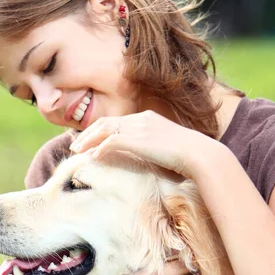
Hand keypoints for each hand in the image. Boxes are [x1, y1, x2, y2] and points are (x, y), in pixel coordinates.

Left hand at [69, 110, 206, 177]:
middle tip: (75, 144)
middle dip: (88, 133)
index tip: (90, 140)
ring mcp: (138, 128)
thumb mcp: (169, 147)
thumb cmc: (189, 155)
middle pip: (106, 122)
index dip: (100, 130)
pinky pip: (111, 142)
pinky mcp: (137, 139)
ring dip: (88, 140)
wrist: (199, 154)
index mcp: (148, 118)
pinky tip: (92, 157)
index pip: (117, 120)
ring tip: (76, 151)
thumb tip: (150, 157)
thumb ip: (155, 147)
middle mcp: (141, 119)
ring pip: (104, 130)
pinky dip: (99, 148)